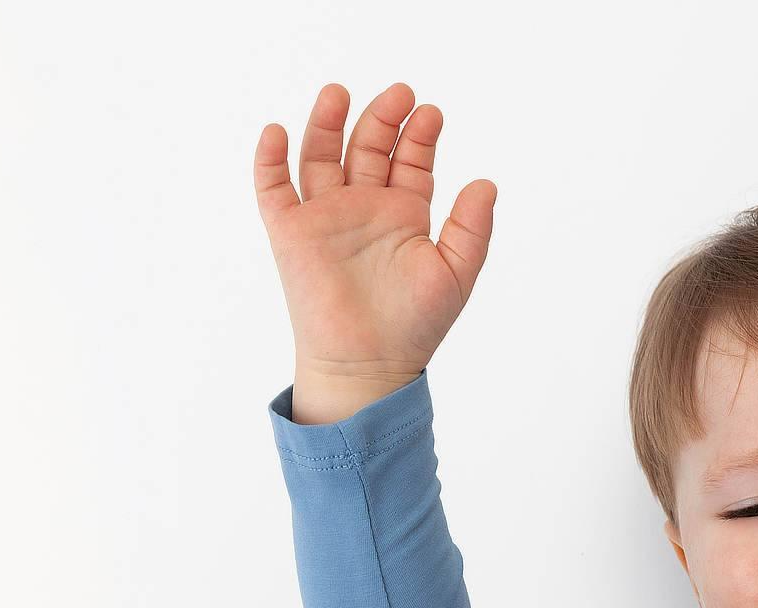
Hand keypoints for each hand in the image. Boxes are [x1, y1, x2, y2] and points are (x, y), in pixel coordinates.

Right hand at [253, 81, 497, 383]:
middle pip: (367, 147)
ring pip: (320, 155)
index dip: (418, 136)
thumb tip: (487, 183)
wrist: (368, 365)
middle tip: (400, 94)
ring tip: (339, 93)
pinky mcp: (291, 234)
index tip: (430, 114)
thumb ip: (472, 230)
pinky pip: (273, 189)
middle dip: (382, 119)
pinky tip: (278, 132)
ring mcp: (325, 217)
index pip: (409, 161)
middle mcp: (363, 209)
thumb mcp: (455, 275)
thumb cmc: (413, 328)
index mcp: (402, 215)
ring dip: (327, 123)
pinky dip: (270, 160)